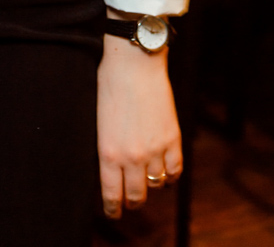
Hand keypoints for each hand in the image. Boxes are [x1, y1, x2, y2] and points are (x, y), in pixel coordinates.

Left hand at [97, 32, 181, 217]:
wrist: (134, 62)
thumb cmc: (109, 83)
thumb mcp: (98, 120)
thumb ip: (106, 146)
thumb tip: (110, 166)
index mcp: (107, 152)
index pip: (111, 194)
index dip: (113, 208)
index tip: (114, 212)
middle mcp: (131, 156)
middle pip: (136, 195)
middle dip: (132, 201)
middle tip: (131, 200)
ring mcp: (154, 149)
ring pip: (156, 184)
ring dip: (151, 184)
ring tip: (147, 179)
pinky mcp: (172, 138)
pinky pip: (175, 170)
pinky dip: (170, 174)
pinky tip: (165, 170)